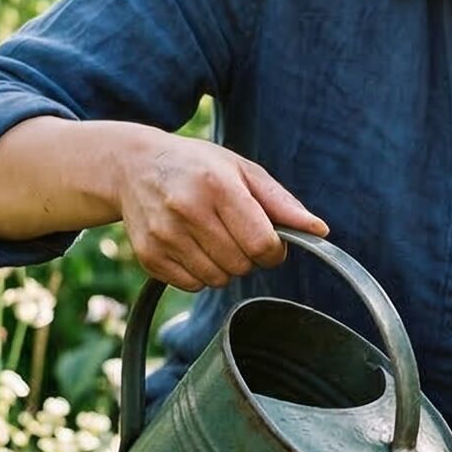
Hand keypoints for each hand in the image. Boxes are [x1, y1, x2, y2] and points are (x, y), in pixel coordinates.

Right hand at [112, 129, 325, 290]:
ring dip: (224, 266)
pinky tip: (191, 245)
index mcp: (218, 186)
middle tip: (235, 232)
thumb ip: (282, 204)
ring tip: (212, 236)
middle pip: (241, 266)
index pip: (262, 245)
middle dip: (248, 256)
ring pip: (218, 280)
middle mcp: (187, 211)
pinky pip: (192, 285)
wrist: (133, 166)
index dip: (274, 250)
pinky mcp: (148, 256)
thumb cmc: (198, 167)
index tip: (268, 240)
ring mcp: (164, 235)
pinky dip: (199, 273)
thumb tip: (319, 231)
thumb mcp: (242, 170)